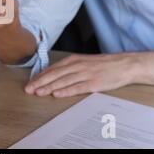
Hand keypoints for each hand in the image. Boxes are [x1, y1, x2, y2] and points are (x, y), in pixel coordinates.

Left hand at [24, 51, 153, 97]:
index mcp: (73, 60)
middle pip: (54, 74)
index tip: (30, 82)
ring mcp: (85, 74)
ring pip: (63, 81)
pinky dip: (66, 90)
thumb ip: (69, 67)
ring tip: (38, 92)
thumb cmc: (103, 64)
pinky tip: (57, 94)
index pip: (52, 68)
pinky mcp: (94, 83)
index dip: (40, 76)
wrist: (124, 64)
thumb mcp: (83, 61)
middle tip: (29, 89)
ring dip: (49, 87)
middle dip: (40, 82)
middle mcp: (77, 65)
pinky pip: (77, 87)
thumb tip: (52, 74)